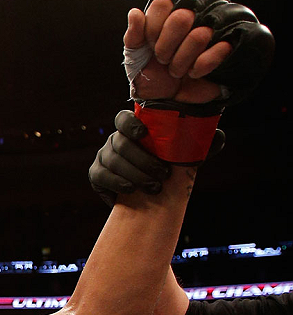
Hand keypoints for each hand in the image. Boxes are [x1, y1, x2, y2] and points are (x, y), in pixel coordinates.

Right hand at [88, 109, 225, 204]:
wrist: (148, 196)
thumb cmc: (167, 167)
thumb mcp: (184, 154)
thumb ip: (199, 144)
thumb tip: (218, 137)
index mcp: (133, 129)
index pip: (123, 118)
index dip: (130, 123)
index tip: (144, 132)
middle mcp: (115, 140)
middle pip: (121, 143)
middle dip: (142, 160)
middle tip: (163, 174)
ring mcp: (103, 156)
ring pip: (113, 161)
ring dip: (135, 174)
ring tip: (154, 187)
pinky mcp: (97, 175)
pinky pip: (102, 176)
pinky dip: (117, 183)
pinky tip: (132, 190)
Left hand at [125, 0, 273, 109]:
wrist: (171, 102)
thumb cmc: (154, 75)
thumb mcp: (135, 57)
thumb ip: (133, 34)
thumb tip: (135, 13)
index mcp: (172, 8)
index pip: (163, 3)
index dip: (153, 30)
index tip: (150, 46)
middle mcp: (196, 11)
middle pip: (182, 17)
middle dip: (166, 48)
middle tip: (165, 60)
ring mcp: (216, 26)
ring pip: (200, 35)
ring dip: (181, 62)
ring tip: (179, 69)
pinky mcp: (231, 43)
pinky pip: (220, 50)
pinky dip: (200, 67)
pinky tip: (195, 72)